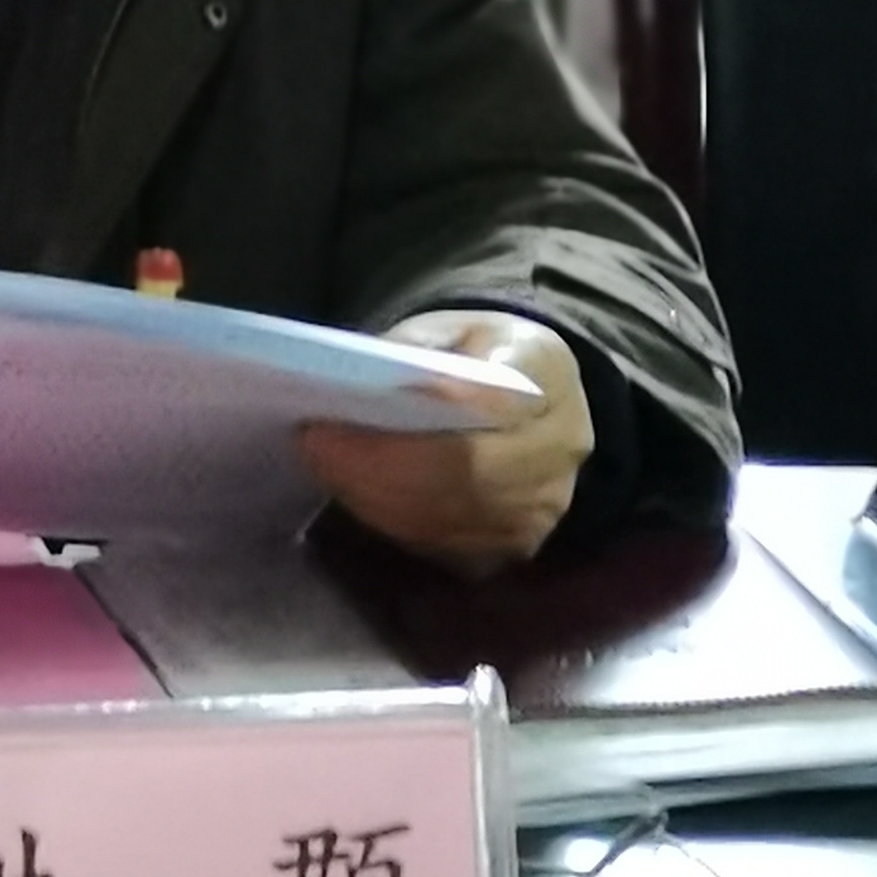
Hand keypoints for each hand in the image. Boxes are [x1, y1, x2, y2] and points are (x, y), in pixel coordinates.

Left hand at [302, 310, 592, 577]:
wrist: (533, 397)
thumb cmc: (478, 355)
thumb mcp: (448, 327)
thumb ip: (413, 350)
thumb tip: (364, 385)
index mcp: (546, 369)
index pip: (486, 401)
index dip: (412, 418)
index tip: (338, 418)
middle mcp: (562, 445)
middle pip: (465, 474)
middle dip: (379, 467)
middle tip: (314, 448)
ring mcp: (546, 507)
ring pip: (453, 519)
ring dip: (379, 500)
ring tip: (328, 469)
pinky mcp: (518, 547)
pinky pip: (451, 549)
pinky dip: (397, 525)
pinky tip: (359, 496)